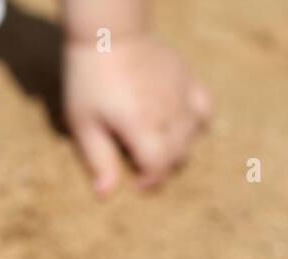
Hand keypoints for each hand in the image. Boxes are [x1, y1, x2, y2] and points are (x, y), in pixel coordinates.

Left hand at [63, 33, 210, 195]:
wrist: (108, 33)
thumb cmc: (89, 80)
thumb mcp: (84, 123)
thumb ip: (98, 159)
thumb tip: (106, 194)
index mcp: (141, 125)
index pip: (158, 166)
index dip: (149, 181)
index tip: (135, 183)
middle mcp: (167, 112)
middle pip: (178, 155)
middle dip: (161, 168)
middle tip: (141, 165)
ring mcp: (181, 94)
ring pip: (193, 135)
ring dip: (177, 148)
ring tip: (156, 144)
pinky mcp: (187, 78)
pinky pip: (203, 109)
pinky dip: (196, 123)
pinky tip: (180, 125)